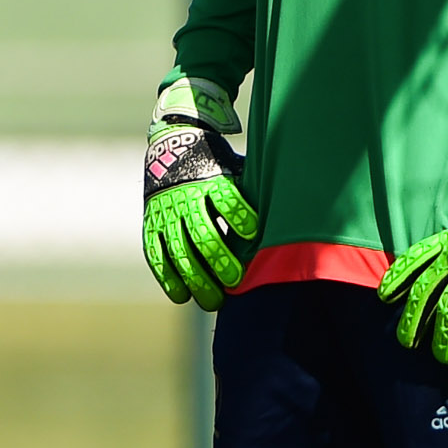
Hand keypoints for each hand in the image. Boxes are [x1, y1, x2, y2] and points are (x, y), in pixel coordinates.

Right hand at [142, 75, 258, 311]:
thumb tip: (296, 208)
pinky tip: (182, 296)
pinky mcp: (151, 225)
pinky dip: (168, 278)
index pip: (227, 199)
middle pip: (203, 232)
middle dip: (219, 260)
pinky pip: (156, 255)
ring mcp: (166, 212)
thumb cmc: (217, 164)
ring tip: (213, 302)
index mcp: (212, 180)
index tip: (253, 233)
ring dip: (196, 278)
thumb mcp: (237, 167)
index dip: (239, 216)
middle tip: (236, 283)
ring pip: (179, 250)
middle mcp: (186, 196)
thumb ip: (256, 189)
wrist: (170, 146)